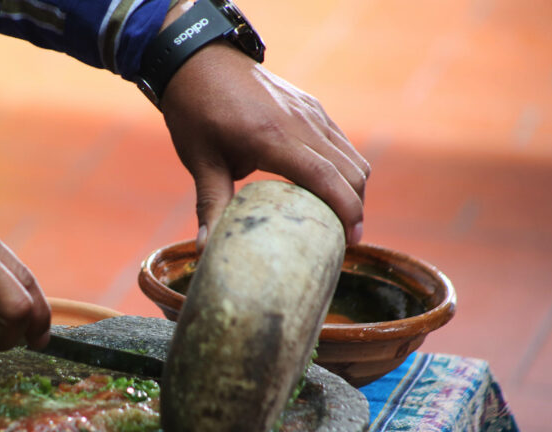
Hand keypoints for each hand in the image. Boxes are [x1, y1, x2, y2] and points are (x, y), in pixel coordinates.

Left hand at [160, 42, 369, 247]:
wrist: (199, 61)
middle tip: (345, 240)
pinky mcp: (311, 107)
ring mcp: (310, 111)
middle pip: (349, 170)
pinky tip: (330, 189)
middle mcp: (300, 122)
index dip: (345, 209)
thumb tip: (205, 249)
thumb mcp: (200, 161)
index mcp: (272, 138)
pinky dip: (344, 168)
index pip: (325, 176)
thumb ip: (211, 204)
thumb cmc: (196, 112)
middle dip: (355, 207)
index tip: (352, 240)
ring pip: (351, 155)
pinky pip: (340, 142)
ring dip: (353, 188)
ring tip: (341, 220)